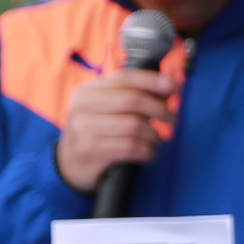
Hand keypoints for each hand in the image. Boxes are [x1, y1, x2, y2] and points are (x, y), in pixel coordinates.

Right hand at [52, 67, 178, 194]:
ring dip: (154, 135)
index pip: (125, 78)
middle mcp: (82, 107)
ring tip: (156, 140)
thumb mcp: (109, 110)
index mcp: (88, 91)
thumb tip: (169, 87)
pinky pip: (131, 147)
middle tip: (173, 119)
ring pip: (135, 125)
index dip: (153, 80)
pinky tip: (148, 153)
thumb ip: (135, 97)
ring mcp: (84, 129)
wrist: (69, 165)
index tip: (174, 87)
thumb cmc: (96, 133)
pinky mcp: (90, 150)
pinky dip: (147, 151)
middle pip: (133, 100)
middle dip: (160, 109)